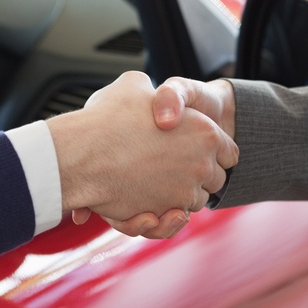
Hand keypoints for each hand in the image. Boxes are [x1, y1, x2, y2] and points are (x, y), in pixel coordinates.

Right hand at [48, 71, 237, 235]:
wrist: (79, 153)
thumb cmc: (105, 118)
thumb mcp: (134, 85)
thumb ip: (155, 93)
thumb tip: (156, 96)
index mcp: (205, 131)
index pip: (229, 152)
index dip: (212, 150)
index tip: (195, 149)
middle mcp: (202, 164)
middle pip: (214, 179)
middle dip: (197, 176)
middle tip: (172, 166)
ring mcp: (184, 192)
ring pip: (193, 203)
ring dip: (178, 196)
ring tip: (154, 182)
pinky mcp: (163, 214)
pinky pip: (171, 221)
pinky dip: (162, 216)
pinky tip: (146, 200)